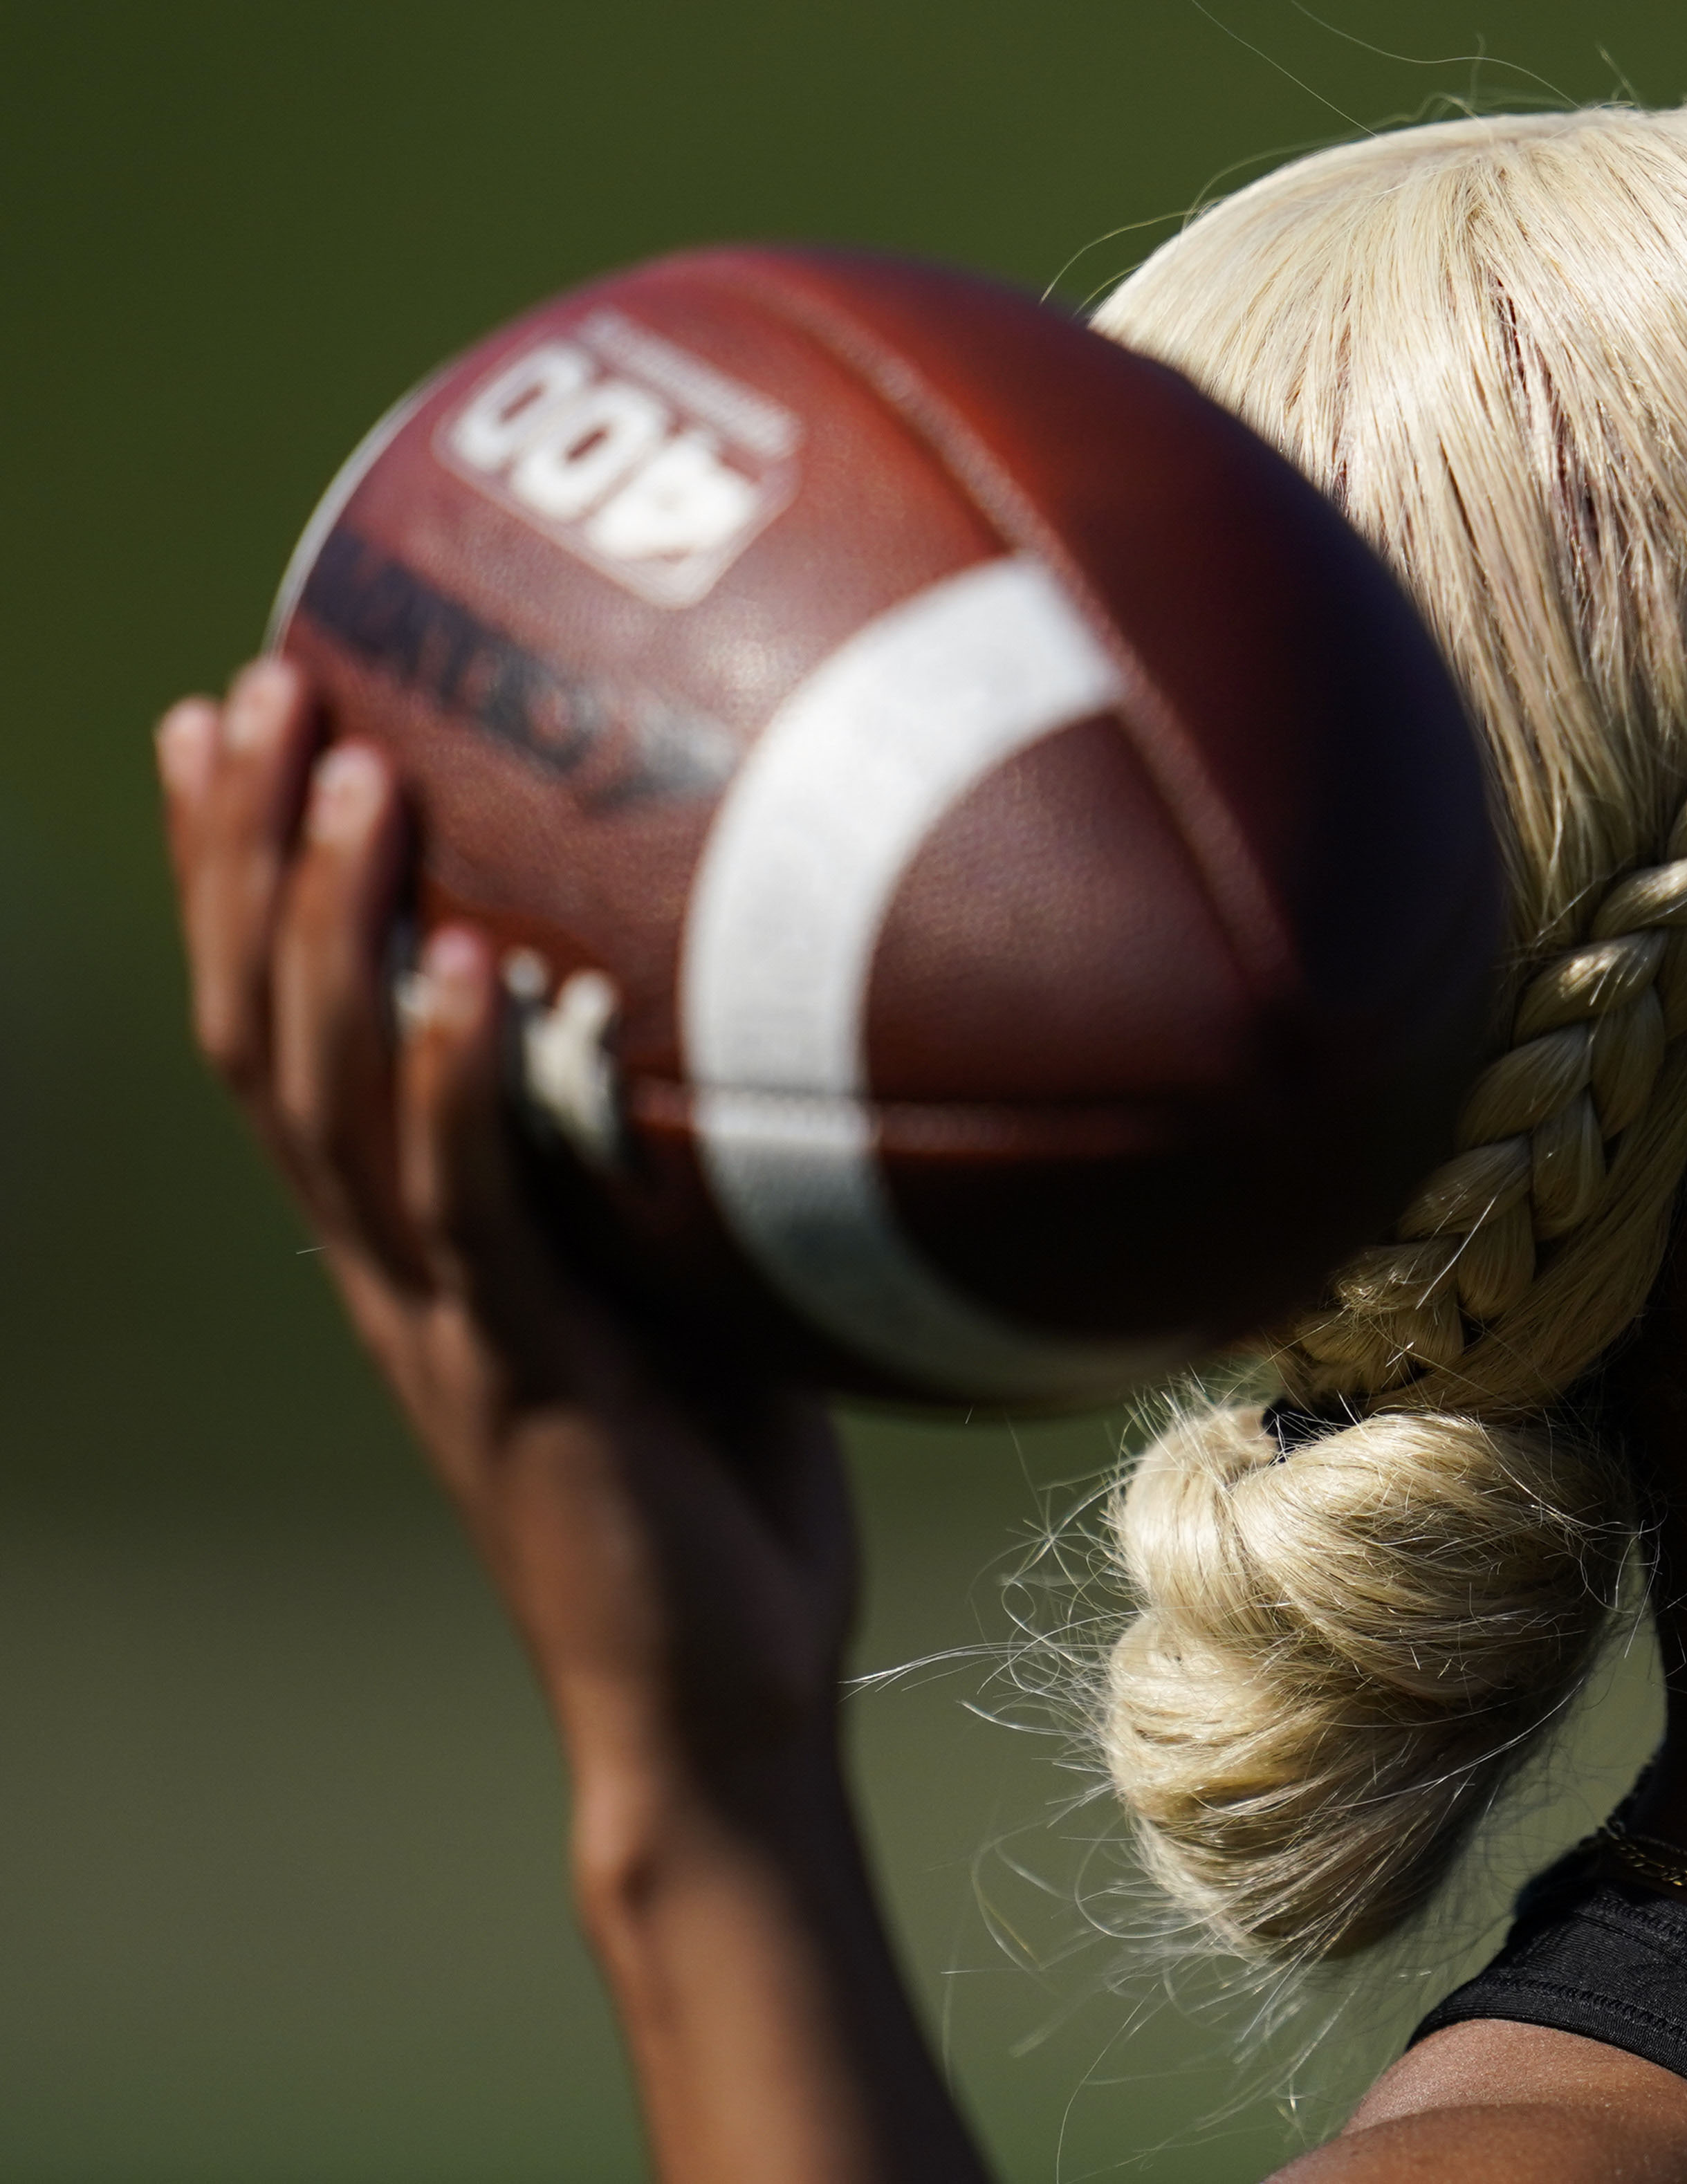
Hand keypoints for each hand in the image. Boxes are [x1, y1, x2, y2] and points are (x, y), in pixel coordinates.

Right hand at [159, 656, 988, 2182]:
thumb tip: (758, 1003)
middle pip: (265, 1024)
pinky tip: (471, 977)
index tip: (236, 710)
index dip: (239, 873)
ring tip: (353, 765)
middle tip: (258, 683)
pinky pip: (465, 1212)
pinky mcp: (520, 1376)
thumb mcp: (689, 1280)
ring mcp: (441, 1318)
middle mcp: (391, 1262)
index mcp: (414, 1236)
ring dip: (336, 926)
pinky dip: (459, 1089)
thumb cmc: (720, 1488)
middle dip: (249, 852)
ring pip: (330, 1093)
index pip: (283, 1023)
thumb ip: (672, 1156)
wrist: (717, 1695)